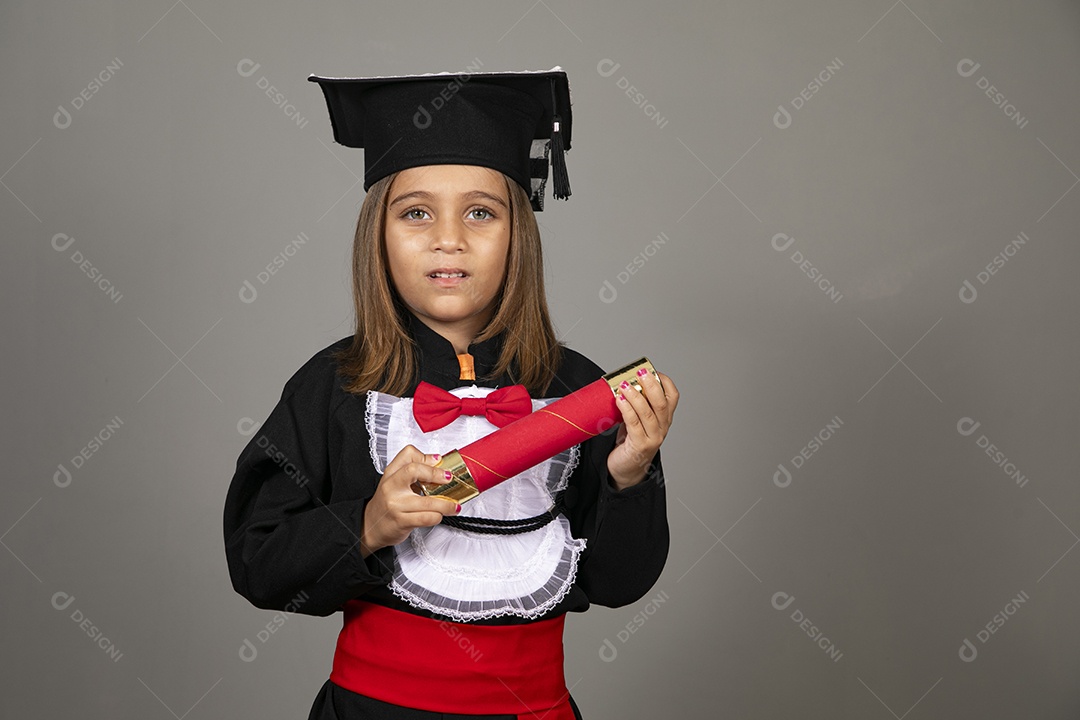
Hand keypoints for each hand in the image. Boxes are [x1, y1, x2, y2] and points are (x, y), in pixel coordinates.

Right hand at [360, 445, 459, 556]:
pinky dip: (438, 517)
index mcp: (391, 474)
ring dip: (446, 504)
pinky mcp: (401, 521)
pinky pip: (427, 517)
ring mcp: (396, 504)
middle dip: (437, 474)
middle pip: (415, 470)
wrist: (370, 527)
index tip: (440, 462)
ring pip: (428, 501)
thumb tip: (437, 461)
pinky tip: (439, 515)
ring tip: (453, 506)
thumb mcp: (395, 483)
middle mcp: (391, 486)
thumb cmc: (386, 504)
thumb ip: (414, 471)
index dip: (427, 457)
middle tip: (449, 479)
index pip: (408, 454)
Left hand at [607, 370, 678, 490]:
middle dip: (650, 384)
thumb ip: (635, 405)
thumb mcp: (636, 420)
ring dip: (635, 395)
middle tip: (639, 372)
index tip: (651, 371)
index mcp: (664, 419)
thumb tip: (622, 383)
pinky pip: (634, 423)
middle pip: (661, 402)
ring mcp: (653, 437)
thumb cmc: (629, 443)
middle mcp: (662, 427)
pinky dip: (627, 409)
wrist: (625, 470)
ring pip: (647, 412)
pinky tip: (619, 400)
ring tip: (624, 385)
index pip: (672, 397)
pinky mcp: (640, 445)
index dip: (664, 382)